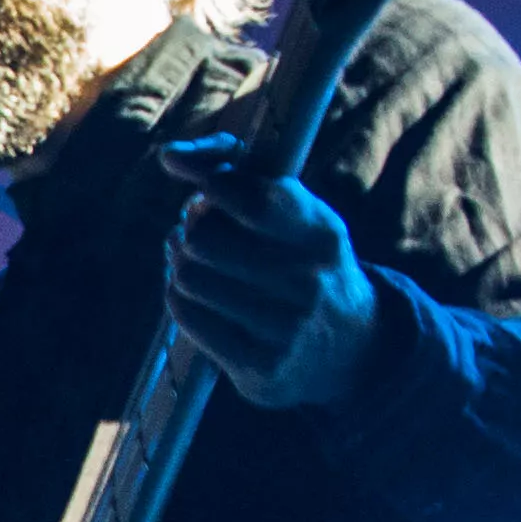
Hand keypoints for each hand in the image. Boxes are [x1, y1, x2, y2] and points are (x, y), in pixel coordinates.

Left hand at [162, 140, 383, 409]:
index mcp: (321, 233)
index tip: (203, 190)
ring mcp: (286, 327)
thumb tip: (169, 156)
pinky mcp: (260, 365)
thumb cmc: (306, 263)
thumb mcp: (297, 213)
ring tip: (192, 261)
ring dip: (179, 264)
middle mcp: (309, 281)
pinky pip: (187, 315)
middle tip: (195, 231)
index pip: (252, 198)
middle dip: (189, 228)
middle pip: (204, 238)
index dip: (211, 185)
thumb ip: (237, 174)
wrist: (352, 348)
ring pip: (189, 277)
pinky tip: (192, 293)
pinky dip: (177, 297)